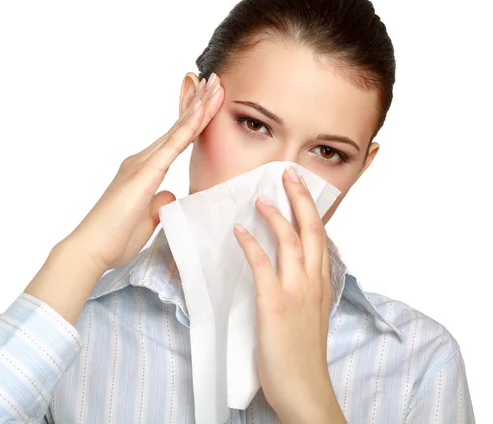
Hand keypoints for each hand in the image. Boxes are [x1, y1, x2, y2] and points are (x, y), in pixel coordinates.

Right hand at [59, 73, 223, 272]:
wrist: (91, 248)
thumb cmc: (115, 237)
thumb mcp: (147, 219)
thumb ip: (158, 203)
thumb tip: (168, 196)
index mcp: (143, 170)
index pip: (175, 140)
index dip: (192, 119)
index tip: (208, 101)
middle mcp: (141, 161)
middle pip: (177, 128)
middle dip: (198, 103)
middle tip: (215, 81)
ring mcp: (141, 164)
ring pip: (177, 130)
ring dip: (197, 107)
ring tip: (214, 85)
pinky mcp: (144, 173)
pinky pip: (172, 145)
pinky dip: (188, 126)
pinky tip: (201, 110)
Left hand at [232, 166, 345, 423]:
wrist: (305, 389)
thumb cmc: (303, 354)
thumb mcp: (311, 314)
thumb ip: (303, 288)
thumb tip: (288, 268)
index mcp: (322, 283)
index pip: (319, 236)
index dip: (310, 209)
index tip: (299, 188)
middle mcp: (313, 282)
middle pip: (311, 229)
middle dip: (299, 198)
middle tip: (287, 175)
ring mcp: (296, 291)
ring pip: (290, 241)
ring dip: (275, 216)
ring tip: (261, 198)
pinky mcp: (275, 303)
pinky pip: (263, 265)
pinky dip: (252, 244)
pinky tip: (240, 231)